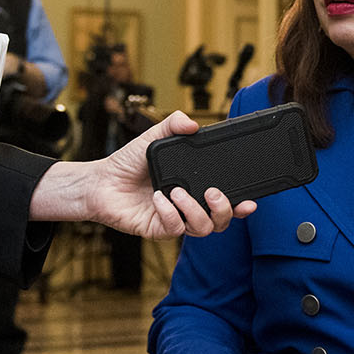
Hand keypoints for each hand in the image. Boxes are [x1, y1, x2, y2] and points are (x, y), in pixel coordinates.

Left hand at [27, 110, 256, 233]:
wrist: (102, 181)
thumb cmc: (129, 163)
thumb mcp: (153, 137)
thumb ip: (173, 124)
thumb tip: (192, 123)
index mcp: (194, 187)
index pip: (226, 200)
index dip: (242, 205)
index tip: (251, 201)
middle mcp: (189, 206)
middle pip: (221, 221)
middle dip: (224, 210)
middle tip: (212, 192)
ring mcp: (175, 220)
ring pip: (202, 229)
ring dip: (194, 210)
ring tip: (177, 192)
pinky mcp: (159, 230)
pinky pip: (175, 228)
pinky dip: (170, 213)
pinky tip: (159, 199)